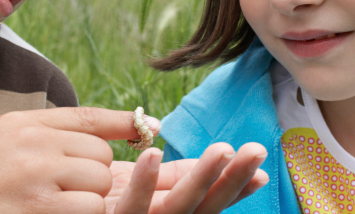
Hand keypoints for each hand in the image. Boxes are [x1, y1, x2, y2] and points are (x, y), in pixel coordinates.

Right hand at [0, 107, 161, 213]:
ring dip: (90, 201)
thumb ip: (47, 134)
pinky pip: (87, 210)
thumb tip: (97, 138)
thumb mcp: (2, 142)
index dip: (124, 122)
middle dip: (96, 176)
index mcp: (24, 124)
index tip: (150, 127)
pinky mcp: (37, 210)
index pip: (89, 117)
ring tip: (57, 206)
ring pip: (99, 184)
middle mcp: (32, 144)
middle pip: (101, 156)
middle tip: (70, 190)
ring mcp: (35, 178)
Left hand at [106, 142, 268, 213]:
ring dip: (200, 177)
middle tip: (256, 151)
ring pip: (175, 209)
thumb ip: (166, 176)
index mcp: (164, 213)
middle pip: (203, 207)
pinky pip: (128, 210)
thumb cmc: (91, 203)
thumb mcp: (135, 186)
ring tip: (222, 148)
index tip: (262, 166)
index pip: (209, 201)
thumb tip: (201, 154)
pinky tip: (152, 153)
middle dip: (232, 180)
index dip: (236, 185)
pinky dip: (142, 183)